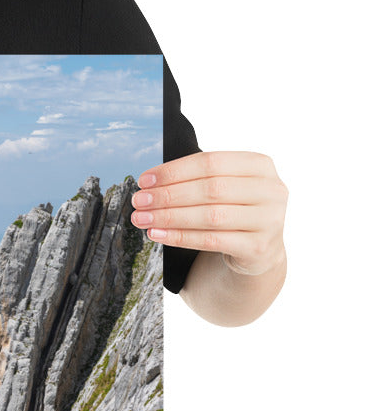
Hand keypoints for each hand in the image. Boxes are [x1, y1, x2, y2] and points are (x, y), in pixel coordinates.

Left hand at [131, 151, 287, 276]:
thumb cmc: (233, 209)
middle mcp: (271, 190)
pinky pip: (212, 240)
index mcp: (260, 165)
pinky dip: (180, 237)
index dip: (174, 171)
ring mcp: (269, 220)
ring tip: (142, 218)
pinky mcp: (259, 247)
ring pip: (210, 216)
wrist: (258, 248)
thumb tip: (149, 183)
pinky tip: (157, 234)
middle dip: (167, 195)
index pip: (210, 162)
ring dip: (169, 217)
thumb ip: (196, 178)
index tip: (144, 180)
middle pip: (210, 189)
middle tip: (139, 201)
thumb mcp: (224, 186)